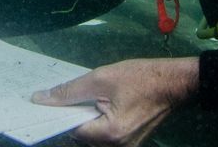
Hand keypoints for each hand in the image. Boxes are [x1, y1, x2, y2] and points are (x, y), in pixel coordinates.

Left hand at [31, 57, 197, 145]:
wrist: (174, 82)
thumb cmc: (142, 77)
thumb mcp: (101, 78)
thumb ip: (70, 91)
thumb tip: (42, 98)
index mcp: (111, 133)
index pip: (72, 130)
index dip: (58, 115)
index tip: (44, 104)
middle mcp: (118, 146)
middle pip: (82, 136)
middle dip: (71, 117)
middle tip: (61, 97)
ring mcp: (126, 146)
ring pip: (92, 137)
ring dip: (84, 119)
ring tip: (81, 98)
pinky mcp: (129, 141)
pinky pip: (105, 135)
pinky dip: (96, 122)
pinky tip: (95, 104)